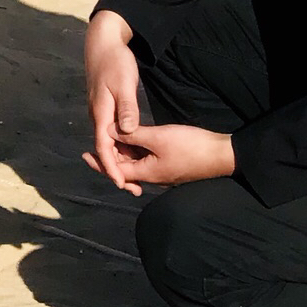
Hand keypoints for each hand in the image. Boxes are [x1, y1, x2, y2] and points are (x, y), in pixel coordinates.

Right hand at [83, 10, 144, 194]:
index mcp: (100, 113)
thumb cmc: (115, 61)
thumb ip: (127, 108)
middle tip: (134, 188)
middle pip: (105, 150)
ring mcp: (100, 112)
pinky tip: (133, 152)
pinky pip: (111, 134)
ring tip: (136, 177)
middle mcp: (97, 116)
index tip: (121, 184)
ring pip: (108, 143)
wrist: (102, 42)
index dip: (112, 168)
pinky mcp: (105, 108)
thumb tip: (128, 132)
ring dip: (120, 160)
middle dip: (116, 171)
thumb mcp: (124, 83)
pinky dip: (121, 147)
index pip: (104, 147)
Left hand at [85, 121, 235, 189]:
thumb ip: (133, 134)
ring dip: (123, 151)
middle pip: (125, 167)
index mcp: (147, 173)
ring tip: (110, 137)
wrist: (221, 154)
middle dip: (109, 156)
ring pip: (136, 162)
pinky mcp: (171, 163)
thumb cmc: (190, 147)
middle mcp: (153, 176)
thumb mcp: (158, 137)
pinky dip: (136, 149)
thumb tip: (110, 130)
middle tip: (93, 145)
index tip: (86, 154)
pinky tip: (133, 137)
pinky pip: (147, 158)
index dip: (101, 162)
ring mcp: (163, 170)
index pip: (116, 170)